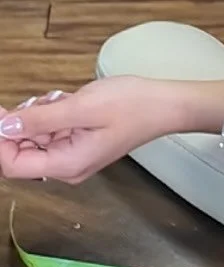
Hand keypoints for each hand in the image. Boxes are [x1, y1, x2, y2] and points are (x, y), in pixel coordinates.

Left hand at [0, 78, 185, 183]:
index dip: (1, 140)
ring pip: (36, 140)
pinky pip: (52, 134)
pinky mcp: (80, 144)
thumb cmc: (131, 105)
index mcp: (66, 165)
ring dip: (38, 117)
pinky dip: (51, 116)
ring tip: (60, 98)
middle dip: (21, 125)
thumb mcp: (81, 107)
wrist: (165, 105)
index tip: (1, 112)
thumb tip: (4, 126)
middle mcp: (67, 168)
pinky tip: (66, 101)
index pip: (13, 164)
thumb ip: (40, 118)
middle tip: (40, 99)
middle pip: (22, 153)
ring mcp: (74, 157)